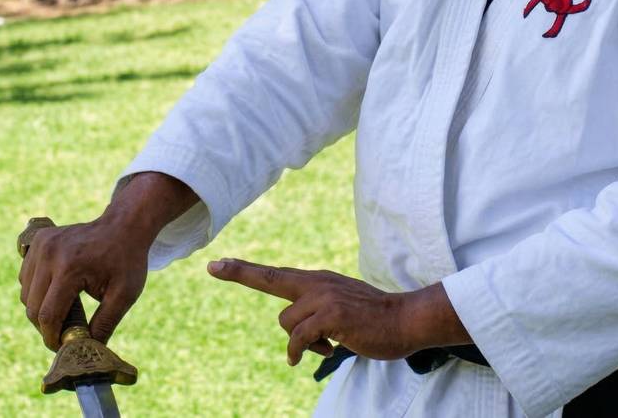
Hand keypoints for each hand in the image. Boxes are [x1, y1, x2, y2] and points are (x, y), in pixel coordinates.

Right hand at [19, 214, 148, 350]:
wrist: (125, 225)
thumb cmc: (127, 259)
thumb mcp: (124, 295)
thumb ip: (104, 325)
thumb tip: (86, 353)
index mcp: (70, 267)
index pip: (48, 315)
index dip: (52, 338)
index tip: (63, 347)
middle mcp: (50, 253)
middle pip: (33, 307)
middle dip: (46, 326)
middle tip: (65, 332)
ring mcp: (42, 244)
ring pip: (26, 293)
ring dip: (40, 309)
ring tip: (66, 310)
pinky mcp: (38, 239)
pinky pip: (26, 277)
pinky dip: (37, 290)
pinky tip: (58, 291)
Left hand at [208, 259, 470, 366]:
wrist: (404, 320)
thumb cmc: (372, 320)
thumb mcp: (340, 311)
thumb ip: (317, 315)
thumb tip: (297, 341)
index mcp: (318, 281)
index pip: (276, 274)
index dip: (245, 270)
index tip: (217, 264)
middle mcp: (317, 283)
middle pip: (270, 280)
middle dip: (240, 273)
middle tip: (212, 266)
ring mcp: (323, 297)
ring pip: (288, 322)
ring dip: (301, 342)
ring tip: (328, 344)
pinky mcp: (331, 315)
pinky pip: (301, 339)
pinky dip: (304, 351)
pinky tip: (322, 353)